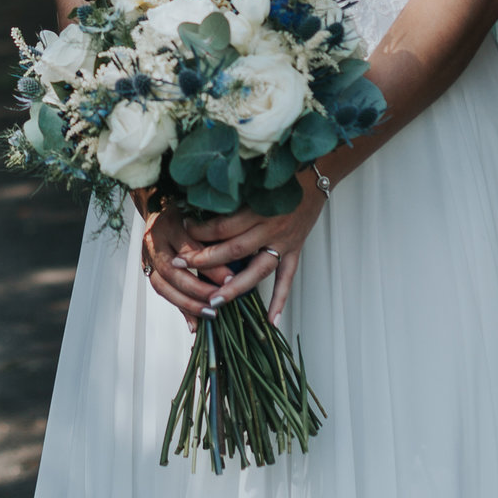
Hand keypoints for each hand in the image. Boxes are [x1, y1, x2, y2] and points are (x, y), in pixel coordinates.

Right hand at [138, 202, 234, 331]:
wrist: (155, 202)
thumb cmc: (185, 207)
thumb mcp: (198, 213)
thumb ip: (213, 233)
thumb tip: (240, 257)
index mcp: (169, 224)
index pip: (190, 249)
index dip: (210, 266)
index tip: (232, 279)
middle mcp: (154, 240)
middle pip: (173, 271)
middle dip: (197, 290)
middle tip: (219, 300)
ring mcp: (147, 255)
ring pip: (162, 285)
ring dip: (187, 303)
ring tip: (210, 314)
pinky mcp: (146, 268)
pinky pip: (161, 292)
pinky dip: (179, 308)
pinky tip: (194, 323)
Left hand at [179, 182, 328, 322]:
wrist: (315, 177)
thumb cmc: (278, 177)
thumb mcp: (253, 182)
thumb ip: (231, 196)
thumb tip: (197, 203)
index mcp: (257, 209)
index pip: (223, 226)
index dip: (200, 230)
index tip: (182, 231)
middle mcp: (271, 228)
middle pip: (234, 249)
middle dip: (206, 260)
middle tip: (181, 267)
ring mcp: (284, 242)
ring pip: (258, 270)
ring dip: (235, 287)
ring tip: (214, 302)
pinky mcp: (296, 250)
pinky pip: (287, 279)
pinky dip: (280, 300)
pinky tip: (270, 321)